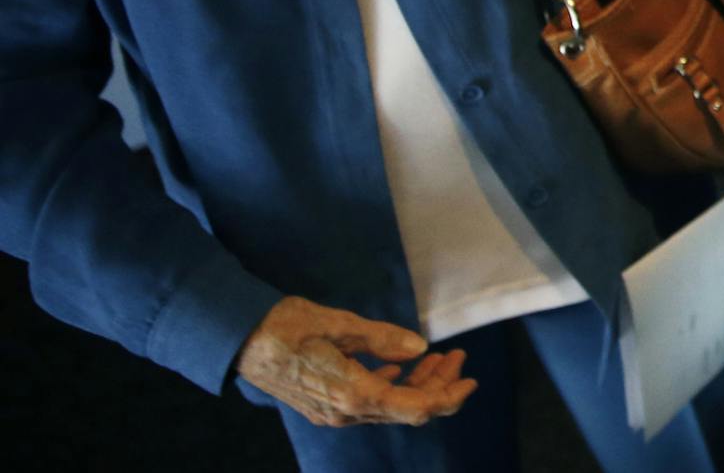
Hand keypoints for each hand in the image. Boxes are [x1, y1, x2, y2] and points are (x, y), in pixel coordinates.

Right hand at [234, 296, 475, 427]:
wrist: (240, 342)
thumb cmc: (287, 327)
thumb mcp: (340, 325)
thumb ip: (382, 339)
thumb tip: (420, 349)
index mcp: (354, 394)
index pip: (416, 407)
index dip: (447, 397)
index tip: (469, 378)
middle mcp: (346, 412)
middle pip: (407, 409)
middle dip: (438, 385)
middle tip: (456, 356)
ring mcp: (334, 412)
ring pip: (390, 406)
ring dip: (417, 385)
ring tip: (437, 358)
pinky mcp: (325, 405)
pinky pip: (370, 403)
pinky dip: (393, 386)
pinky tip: (399, 367)